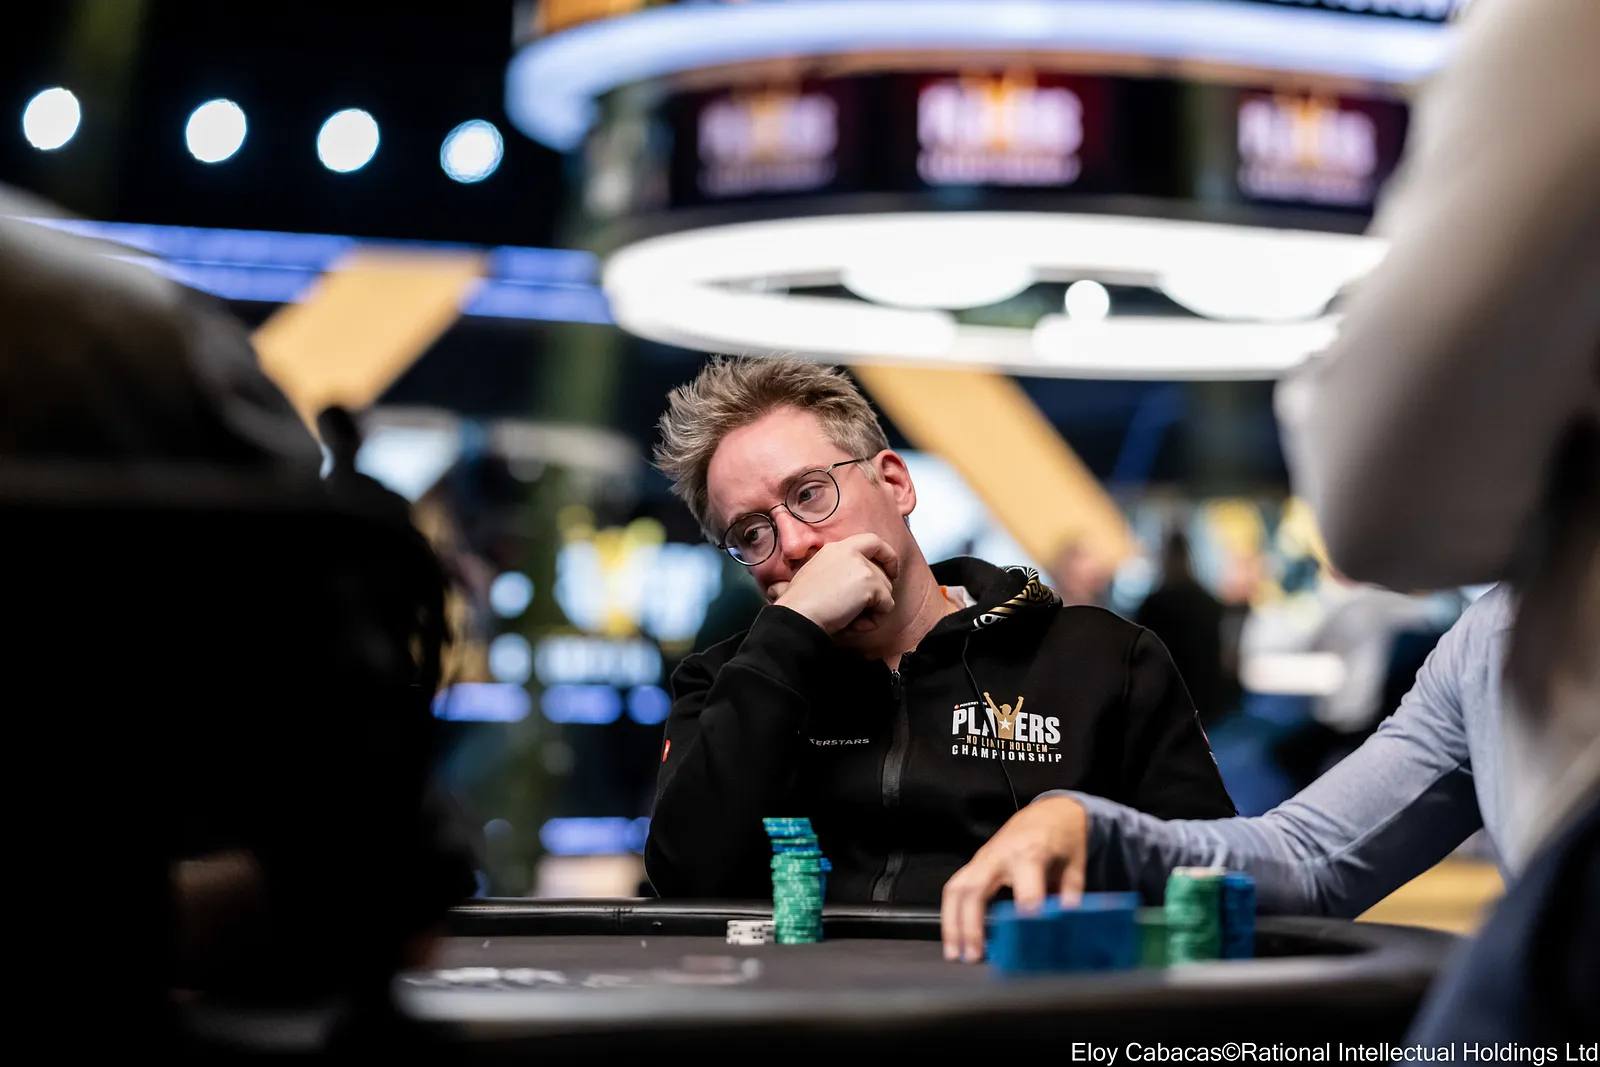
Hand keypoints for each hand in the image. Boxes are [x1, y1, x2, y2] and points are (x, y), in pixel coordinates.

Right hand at [769, 533, 900, 635]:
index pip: (872, 541)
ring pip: (887, 591)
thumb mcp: (815, 575)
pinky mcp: (870, 584)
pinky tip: (853, 625)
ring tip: (849, 620)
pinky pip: (887, 606)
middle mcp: (851, 552)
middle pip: (883, 572)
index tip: (890, 572)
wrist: (798, 614)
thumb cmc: (800, 603)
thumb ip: (838, 570)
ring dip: (872, 611)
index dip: (887, 555)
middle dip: (878, 595)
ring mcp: (863, 567)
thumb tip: (854, 585)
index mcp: (837, 548)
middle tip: (862, 612)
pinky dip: (874, 621)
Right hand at [939, 795, 1087, 962]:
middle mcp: (1001, 855)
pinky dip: (950, 913)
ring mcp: (984, 858)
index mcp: (1031, 853)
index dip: (1025, 913)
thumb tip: (1062, 928)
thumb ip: (1068, 899)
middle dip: (972, 925)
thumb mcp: (1075, 868)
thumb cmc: (1062, 840)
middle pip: (976, 889)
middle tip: (974, 956)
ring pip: (956, 888)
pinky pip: (955, 887)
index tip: (1024, 938)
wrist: (1049, 813)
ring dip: (952, 923)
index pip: (1025, 888)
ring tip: (956, 953)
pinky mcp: (976, 863)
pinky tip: (954, 937)